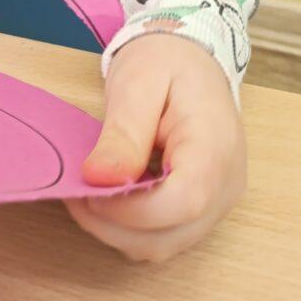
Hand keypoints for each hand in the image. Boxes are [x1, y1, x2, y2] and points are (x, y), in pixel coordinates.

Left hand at [63, 31, 245, 261]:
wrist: (193, 56)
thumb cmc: (167, 61)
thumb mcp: (139, 82)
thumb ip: (123, 132)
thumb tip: (99, 178)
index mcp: (215, 149)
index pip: (181, 203)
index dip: (129, 210)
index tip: (87, 191)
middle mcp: (225, 186)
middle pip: (170, 236)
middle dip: (114, 225)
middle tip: (74, 191)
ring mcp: (218, 201)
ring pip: (166, 244)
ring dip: (119, 231)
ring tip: (87, 193)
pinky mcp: (203, 206)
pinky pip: (166, 233)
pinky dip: (132, 226)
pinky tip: (109, 196)